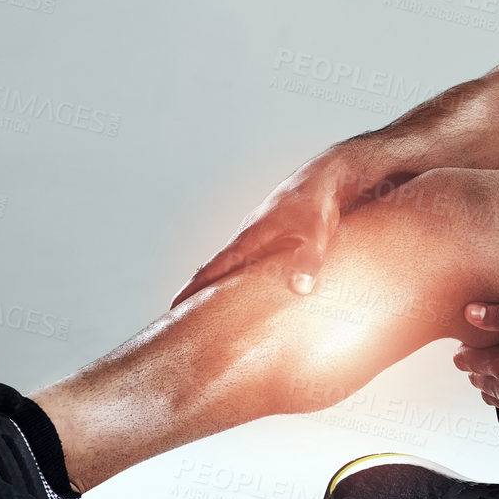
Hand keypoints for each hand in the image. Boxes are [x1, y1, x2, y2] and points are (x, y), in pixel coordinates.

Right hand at [170, 149, 385, 307]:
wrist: (326, 178)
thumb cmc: (316, 204)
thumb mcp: (315, 234)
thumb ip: (307, 260)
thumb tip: (300, 288)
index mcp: (248, 240)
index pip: (211, 269)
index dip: (192, 290)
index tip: (172, 309)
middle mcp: (246, 239)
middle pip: (213, 270)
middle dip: (197, 293)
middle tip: (181, 320)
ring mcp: (257, 238)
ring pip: (230, 267)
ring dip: (217, 286)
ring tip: (207, 313)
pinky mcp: (271, 239)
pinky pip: (246, 263)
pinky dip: (238, 279)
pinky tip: (244, 292)